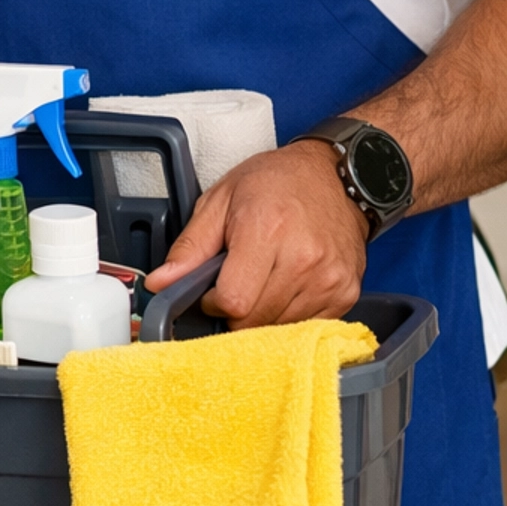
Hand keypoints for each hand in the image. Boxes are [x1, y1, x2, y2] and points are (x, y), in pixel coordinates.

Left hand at [146, 142, 367, 328]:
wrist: (337, 176)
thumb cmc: (276, 182)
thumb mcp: (221, 200)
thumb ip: (190, 247)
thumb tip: (159, 283)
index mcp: (267, 231)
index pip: (233, 301)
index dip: (213, 302)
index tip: (212, 289)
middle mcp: (304, 259)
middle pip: (254, 321)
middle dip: (235, 311)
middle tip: (237, 281)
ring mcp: (329, 279)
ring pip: (279, 329)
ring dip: (262, 314)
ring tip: (264, 278)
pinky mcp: (347, 293)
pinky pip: (306, 326)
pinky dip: (289, 315)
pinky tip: (288, 286)